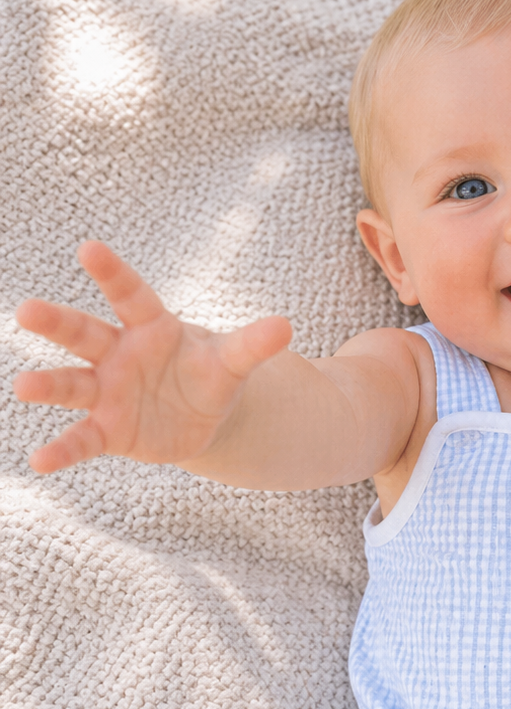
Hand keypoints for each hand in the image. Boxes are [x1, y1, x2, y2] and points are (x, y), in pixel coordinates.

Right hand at [14, 242, 292, 472]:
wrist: (200, 416)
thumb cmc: (210, 374)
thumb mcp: (233, 361)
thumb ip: (253, 344)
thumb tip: (286, 326)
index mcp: (150, 326)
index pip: (130, 295)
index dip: (112, 273)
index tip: (88, 248)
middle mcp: (118, 354)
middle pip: (84, 334)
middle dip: (56, 323)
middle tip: (27, 311)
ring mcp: (107, 392)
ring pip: (72, 384)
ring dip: (48, 385)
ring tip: (23, 386)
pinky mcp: (107, 431)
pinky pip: (81, 439)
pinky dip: (61, 450)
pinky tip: (40, 460)